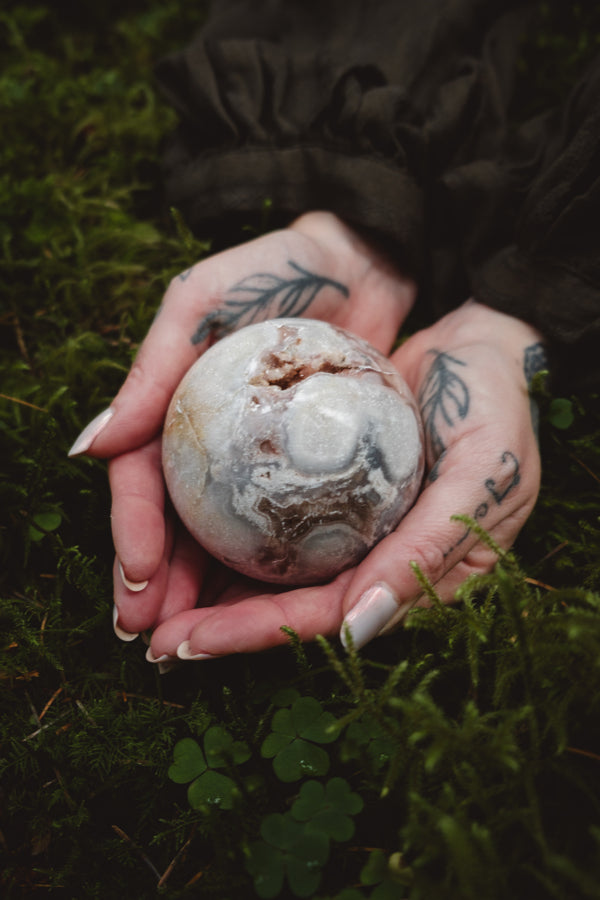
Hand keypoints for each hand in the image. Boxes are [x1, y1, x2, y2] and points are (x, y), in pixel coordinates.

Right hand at [67, 212, 415, 648]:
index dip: (131, 531)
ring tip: (193, 640)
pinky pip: (282, 528)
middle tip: (149, 634)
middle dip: (155, 585)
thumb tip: (88, 448)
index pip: (142, 480)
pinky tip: (263, 606)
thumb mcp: (202, 303)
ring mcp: (255, 463)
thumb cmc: (277, 270)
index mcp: (173, 410)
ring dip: (202, 593)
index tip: (133, 576)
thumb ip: (150, 370)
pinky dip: (264, 569)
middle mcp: (209, 446)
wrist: (360, 261)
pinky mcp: (305, 472)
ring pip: (220, 541)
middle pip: (174, 526)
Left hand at [140, 298, 542, 658]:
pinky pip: (274, 516)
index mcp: (416, 575)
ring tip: (147, 595)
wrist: (484, 339)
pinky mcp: (332, 488)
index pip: (326, 619)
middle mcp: (377, 559)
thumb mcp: (484, 472)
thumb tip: (355, 631)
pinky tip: (179, 527)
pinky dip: (227, 526)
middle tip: (149, 634)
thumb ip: (429, 552)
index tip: (190, 642)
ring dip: (210, 585)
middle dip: (218, 624)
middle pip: (287, 604)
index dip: (258, 635)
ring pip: (273, 568)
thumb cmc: (497, 406)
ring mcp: (353, 524)